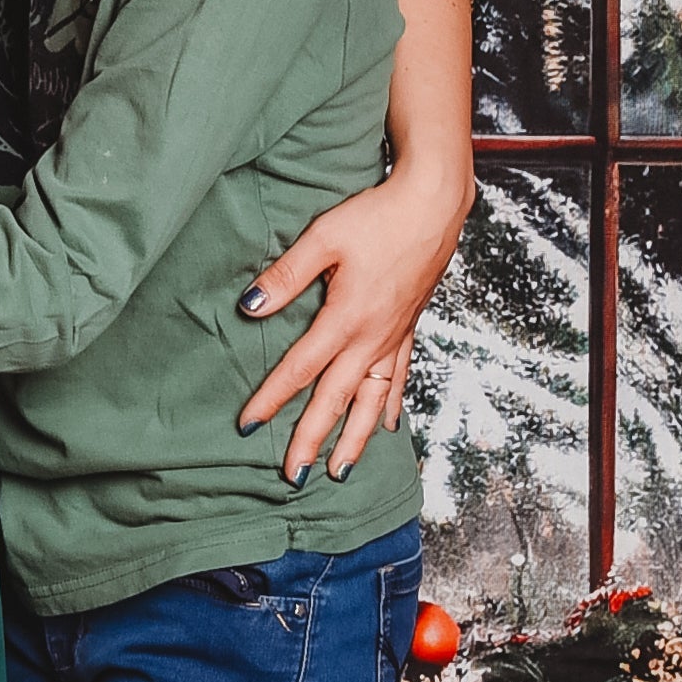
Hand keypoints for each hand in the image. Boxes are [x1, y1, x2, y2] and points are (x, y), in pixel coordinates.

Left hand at [239, 150, 470, 479]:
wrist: (433, 205)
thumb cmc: (379, 216)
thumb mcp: (323, 238)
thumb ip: (286, 276)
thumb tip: (250, 305)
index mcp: (346, 318)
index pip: (300, 369)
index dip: (271, 399)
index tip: (248, 425)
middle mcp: (372, 337)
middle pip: (336, 399)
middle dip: (312, 439)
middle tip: (292, 476)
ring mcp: (394, 337)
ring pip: (371, 401)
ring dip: (354, 438)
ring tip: (339, 470)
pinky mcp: (409, 328)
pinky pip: (398, 378)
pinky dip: (389, 406)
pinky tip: (385, 425)